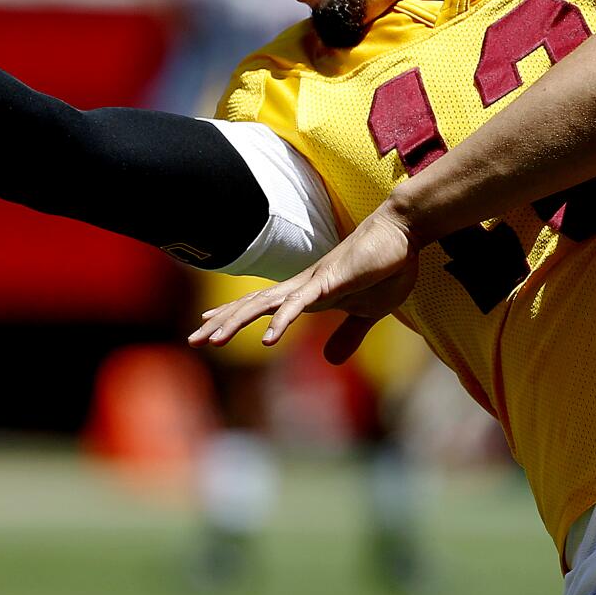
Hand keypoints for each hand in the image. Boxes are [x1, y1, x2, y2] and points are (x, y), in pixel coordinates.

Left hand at [187, 201, 422, 364]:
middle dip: (221, 323)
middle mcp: (301, 286)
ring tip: (212, 340)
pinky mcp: (328, 282)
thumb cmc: (386, 267)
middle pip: (252, 306)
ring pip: (264, 305)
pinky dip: (281, 322)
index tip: (207, 327)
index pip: (261, 306)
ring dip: (237, 322)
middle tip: (192, 341)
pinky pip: (299, 305)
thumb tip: (329, 359)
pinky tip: (267, 341)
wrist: (403, 234)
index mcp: (307, 294)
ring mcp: (312, 283)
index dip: (234, 315)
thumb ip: (348, 335)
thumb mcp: (367, 313)